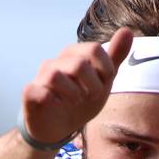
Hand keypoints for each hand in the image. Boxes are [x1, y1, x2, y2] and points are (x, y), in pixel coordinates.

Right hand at [20, 28, 132, 145]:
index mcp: (73, 55)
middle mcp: (56, 62)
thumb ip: (114, 57)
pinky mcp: (30, 94)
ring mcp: (41, 77)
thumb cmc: (79, 101)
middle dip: (93, 85)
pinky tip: (58, 107)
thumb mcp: (102, 80)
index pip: (95, 50)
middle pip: (79, 64)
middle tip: (91, 97)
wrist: (57, 128)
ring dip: (73, 94)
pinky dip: (51, 101)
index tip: (104, 85)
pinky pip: (39, 92)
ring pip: (57, 76)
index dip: (105, 70)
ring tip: (75, 102)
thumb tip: (128, 30)